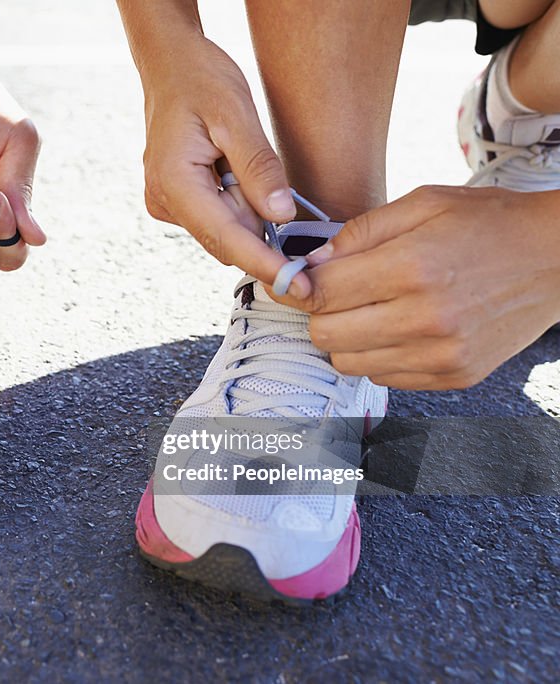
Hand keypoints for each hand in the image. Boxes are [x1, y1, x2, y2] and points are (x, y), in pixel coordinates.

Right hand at [136, 34, 303, 291]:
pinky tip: (231, 168)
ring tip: (236, 158)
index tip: (297, 286)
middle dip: (258, 226)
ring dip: (246, 208)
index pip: (226, 238)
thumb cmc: (200, 80)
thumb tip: (282, 216)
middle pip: (225, 239)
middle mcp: (163, 201)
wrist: (170, 64)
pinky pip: (215, 216)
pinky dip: (236, 203)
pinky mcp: (174, 201)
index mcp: (173, 183)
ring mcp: (166, 204)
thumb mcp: (237, 116)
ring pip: (223, 229)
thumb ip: (259, 169)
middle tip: (266, 176)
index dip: (264, 263)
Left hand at [271, 186, 559, 388]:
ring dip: (346, 338)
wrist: (559, 258)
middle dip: (320, 313)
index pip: (321, 292)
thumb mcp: (423, 203)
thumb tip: (310, 263)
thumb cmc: (489, 223)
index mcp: (412, 267)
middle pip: (325, 335)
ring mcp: (441, 354)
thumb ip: (359, 233)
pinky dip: (378, 356)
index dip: (298, 285)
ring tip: (371, 310)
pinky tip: (398, 328)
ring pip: (347, 362)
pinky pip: (384, 377)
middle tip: (336, 294)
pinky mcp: (454, 376)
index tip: (295, 280)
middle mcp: (425, 318)